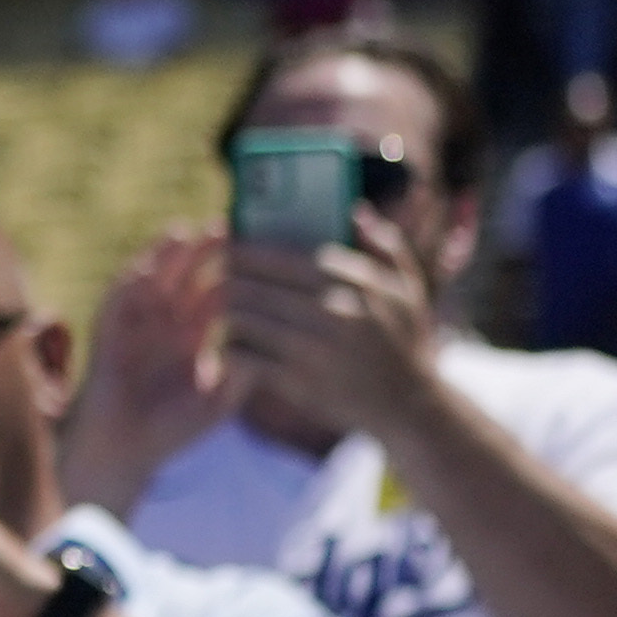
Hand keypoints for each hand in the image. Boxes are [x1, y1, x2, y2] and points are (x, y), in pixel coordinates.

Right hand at [58, 232, 239, 519]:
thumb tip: (270, 349)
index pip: (215, 293)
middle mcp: (164, 323)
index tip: (259, 248)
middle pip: (186, 276)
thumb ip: (243, 375)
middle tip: (228, 226)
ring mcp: (134, 326)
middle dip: (205, 252)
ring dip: (166, 256)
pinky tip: (146, 267)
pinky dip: (130, 282)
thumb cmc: (171, 432)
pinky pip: (116, 301)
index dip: (234, 270)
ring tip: (187, 233)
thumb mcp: (219, 401)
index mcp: (191, 336)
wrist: (123, 453)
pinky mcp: (107, 334)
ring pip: (152, 279)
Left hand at [217, 209, 450, 447]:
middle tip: (208, 279)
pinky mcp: (297, 381)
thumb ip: (386, 246)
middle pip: (253, 284)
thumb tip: (355, 210)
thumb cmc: (403, 340)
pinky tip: (226, 346)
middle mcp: (332, 309)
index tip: (227, 246)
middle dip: (224, 279)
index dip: (246, 250)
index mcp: (353, 280)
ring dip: (222, 313)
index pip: (282, 255)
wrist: (408, 406)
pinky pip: (244, 356)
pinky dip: (228, 349)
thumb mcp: (406, 289)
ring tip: (214, 310)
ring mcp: (312, 346)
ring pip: (242, 318)